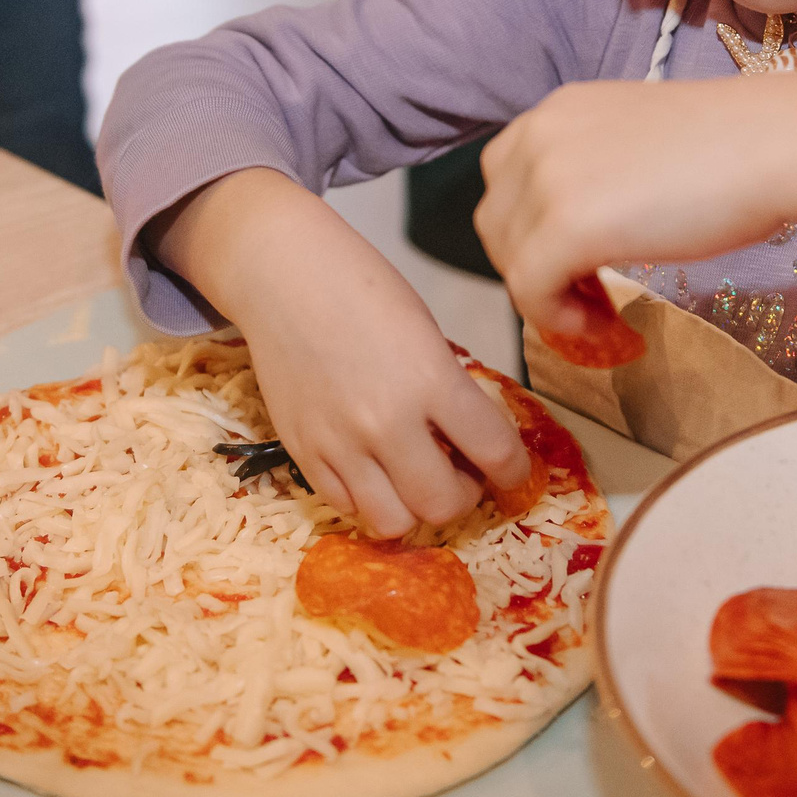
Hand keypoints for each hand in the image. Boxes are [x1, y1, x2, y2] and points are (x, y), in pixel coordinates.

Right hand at [152, 169, 527, 536]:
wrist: (281, 275)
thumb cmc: (360, 287)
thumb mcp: (426, 332)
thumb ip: (449, 390)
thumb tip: (472, 440)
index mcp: (431, 379)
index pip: (495, 453)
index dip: (514, 471)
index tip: (513, 472)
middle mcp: (386, 422)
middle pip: (443, 504)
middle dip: (464, 494)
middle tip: (462, 471)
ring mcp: (340, 443)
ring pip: (394, 521)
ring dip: (415, 507)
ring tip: (416, 477)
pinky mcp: (302, 451)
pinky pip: (346, 505)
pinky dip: (370, 498)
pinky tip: (376, 471)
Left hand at [477, 79, 791, 337]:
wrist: (774, 145)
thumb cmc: (733, 148)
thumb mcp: (637, 145)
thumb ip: (595, 172)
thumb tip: (581, 228)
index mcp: (556, 111)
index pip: (505, 182)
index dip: (532, 232)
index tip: (578, 262)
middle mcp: (537, 135)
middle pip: (497, 223)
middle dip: (534, 267)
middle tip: (588, 297)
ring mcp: (545, 179)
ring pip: (509, 260)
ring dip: (547, 297)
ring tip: (600, 315)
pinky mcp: (564, 227)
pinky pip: (529, 290)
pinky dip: (557, 319)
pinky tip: (603, 325)